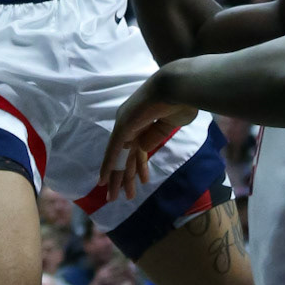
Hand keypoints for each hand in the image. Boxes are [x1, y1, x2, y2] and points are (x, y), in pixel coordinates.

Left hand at [99, 66, 197, 201]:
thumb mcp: (169, 125)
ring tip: (113, 198)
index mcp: (144, 122)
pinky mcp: (124, 126)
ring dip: (117, 178)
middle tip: (120, 195)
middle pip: (126, 155)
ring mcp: (126, 124)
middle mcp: (131, 123)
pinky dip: (108, 165)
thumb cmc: (181, 102)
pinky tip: (103, 180)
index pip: (138, 149)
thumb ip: (155, 137)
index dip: (139, 166)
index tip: (141, 180)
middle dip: (124, 176)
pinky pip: (114, 150)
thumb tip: (141, 150)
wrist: (178, 86)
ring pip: (119, 157)